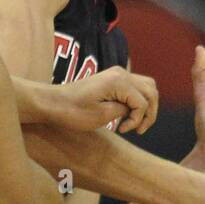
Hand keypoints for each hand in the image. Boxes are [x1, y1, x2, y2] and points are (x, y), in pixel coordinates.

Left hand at [43, 66, 158, 135]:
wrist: (53, 102)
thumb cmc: (72, 111)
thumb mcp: (101, 116)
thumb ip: (124, 110)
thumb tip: (136, 108)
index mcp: (119, 81)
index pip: (143, 102)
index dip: (137, 119)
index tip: (122, 130)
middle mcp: (121, 73)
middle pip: (151, 91)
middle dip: (149, 113)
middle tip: (138, 130)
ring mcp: (117, 73)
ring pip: (147, 87)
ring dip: (146, 106)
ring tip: (136, 124)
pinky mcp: (113, 78)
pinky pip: (135, 87)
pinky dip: (137, 101)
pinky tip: (127, 115)